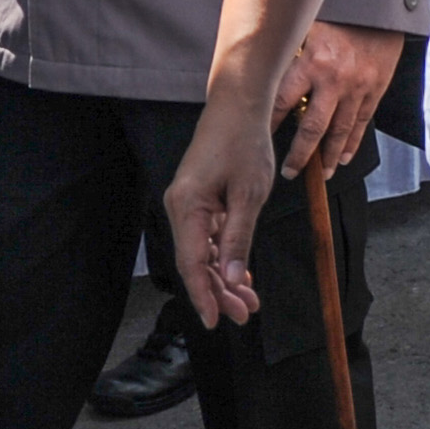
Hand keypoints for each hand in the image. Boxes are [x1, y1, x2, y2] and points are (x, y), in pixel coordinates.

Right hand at [164, 88, 282, 329]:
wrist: (237, 106)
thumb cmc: (244, 143)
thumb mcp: (249, 195)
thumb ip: (238, 239)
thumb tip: (231, 278)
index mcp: (187, 207)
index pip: (191, 263)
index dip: (204, 295)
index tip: (216, 322)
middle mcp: (180, 208)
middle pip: (196, 262)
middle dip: (220, 291)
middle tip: (246, 315)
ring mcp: (188, 204)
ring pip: (203, 252)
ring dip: (224, 276)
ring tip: (249, 300)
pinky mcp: (199, 199)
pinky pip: (208, 237)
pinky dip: (224, 256)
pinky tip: (241, 276)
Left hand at [274, 22, 402, 183]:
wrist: (378, 5)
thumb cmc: (339, 12)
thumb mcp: (306, 27)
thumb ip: (289, 53)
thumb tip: (263, 71)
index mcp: (313, 62)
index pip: (283, 102)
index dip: (270, 124)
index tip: (260, 139)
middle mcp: (335, 80)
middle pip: (313, 128)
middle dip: (299, 154)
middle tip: (290, 171)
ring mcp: (358, 87)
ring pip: (340, 131)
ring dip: (328, 156)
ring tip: (321, 172)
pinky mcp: (375, 89)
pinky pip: (362, 122)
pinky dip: (353, 142)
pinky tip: (344, 155)